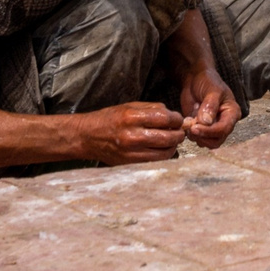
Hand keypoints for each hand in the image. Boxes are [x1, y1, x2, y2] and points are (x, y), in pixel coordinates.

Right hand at [72, 102, 188, 163]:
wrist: (89, 136)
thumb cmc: (110, 119)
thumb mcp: (129, 106)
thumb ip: (152, 109)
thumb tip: (172, 115)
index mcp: (132, 117)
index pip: (165, 118)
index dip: (176, 119)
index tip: (178, 119)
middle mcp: (132, 136)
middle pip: (167, 137)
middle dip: (179, 134)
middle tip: (180, 131)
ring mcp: (131, 152)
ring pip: (164, 153)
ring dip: (173, 146)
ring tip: (172, 141)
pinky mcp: (131, 163)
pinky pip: (155, 162)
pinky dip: (163, 156)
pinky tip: (162, 149)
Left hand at [178, 68, 241, 148]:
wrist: (196, 79)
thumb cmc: (207, 81)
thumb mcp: (211, 90)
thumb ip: (210, 105)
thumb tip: (206, 122)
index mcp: (232, 113)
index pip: (224, 129)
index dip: (210, 131)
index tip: (195, 127)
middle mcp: (225, 123)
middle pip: (216, 140)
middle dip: (202, 136)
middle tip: (190, 127)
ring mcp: (213, 127)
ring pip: (207, 143)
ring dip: (195, 136)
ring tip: (189, 120)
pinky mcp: (202, 129)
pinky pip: (197, 139)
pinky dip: (190, 134)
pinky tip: (187, 121)